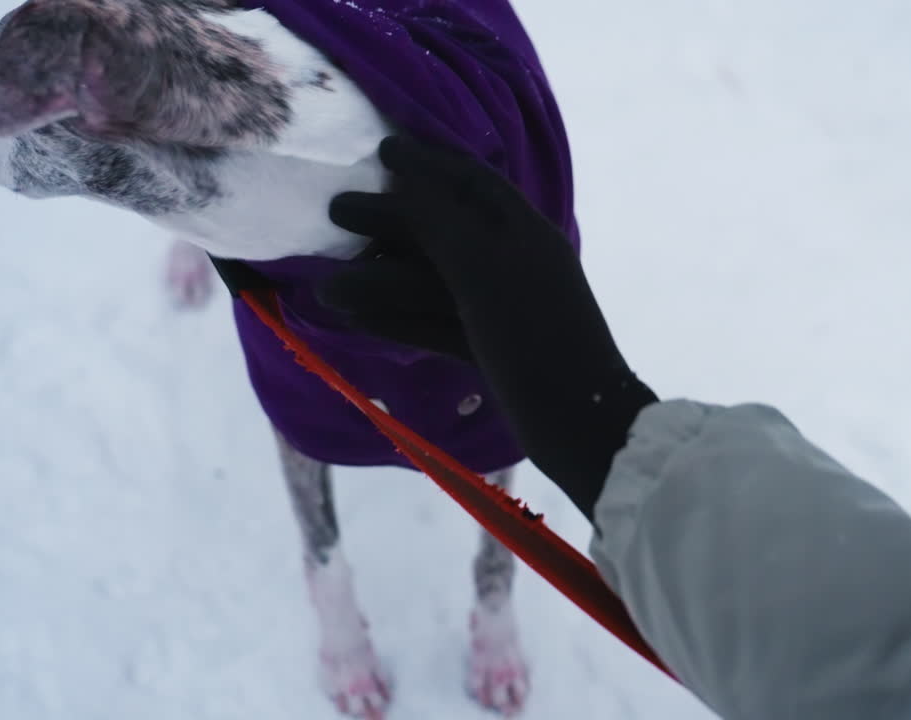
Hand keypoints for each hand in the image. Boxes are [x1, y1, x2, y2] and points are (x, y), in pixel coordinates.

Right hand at [318, 136, 656, 518]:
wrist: (582, 425)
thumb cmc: (535, 338)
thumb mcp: (484, 270)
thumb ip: (440, 222)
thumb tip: (402, 183)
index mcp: (523, 232)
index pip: (470, 181)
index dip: (427, 161)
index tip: (381, 148)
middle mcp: (514, 262)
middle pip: (445, 229)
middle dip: (391, 220)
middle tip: (337, 211)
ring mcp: (502, 308)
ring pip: (434, 281)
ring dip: (382, 277)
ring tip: (328, 281)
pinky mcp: (491, 350)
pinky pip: (437, 324)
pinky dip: (398, 320)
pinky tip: (357, 322)